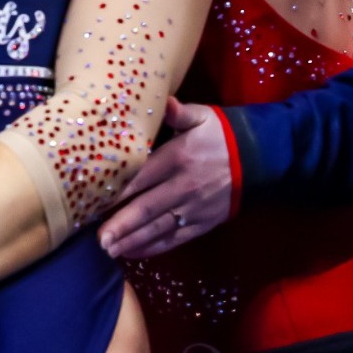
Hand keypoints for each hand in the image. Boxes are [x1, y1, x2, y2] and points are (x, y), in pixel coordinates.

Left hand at [98, 98, 232, 259]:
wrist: (260, 159)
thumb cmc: (220, 135)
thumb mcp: (201, 117)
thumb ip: (179, 112)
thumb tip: (164, 101)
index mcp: (178, 158)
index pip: (141, 178)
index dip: (117, 192)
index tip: (92, 202)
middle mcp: (184, 186)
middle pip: (146, 208)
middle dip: (120, 224)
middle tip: (98, 239)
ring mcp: (194, 208)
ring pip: (159, 228)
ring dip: (133, 240)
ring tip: (110, 249)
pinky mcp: (204, 223)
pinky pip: (176, 238)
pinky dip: (154, 247)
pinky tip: (133, 251)